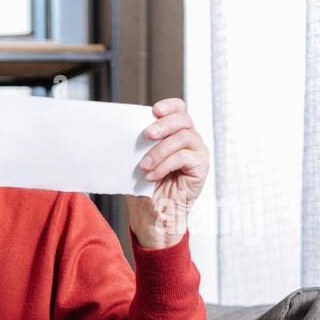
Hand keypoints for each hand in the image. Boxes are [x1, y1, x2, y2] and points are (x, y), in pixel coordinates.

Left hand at [124, 98, 209, 249]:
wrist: (153, 213)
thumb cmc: (144, 186)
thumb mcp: (135, 161)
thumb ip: (135, 145)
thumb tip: (118, 133)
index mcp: (174, 132)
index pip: (179, 109)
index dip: (169, 106)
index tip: (154, 110)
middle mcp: (189, 138)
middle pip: (183, 119)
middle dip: (163, 125)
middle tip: (147, 135)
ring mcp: (197, 151)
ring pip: (183, 138)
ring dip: (160, 150)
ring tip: (144, 165)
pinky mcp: (201, 166)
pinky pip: (185, 157)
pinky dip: (165, 165)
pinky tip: (152, 175)